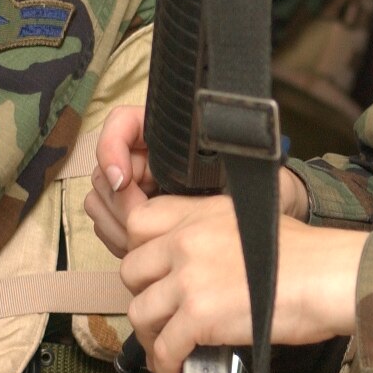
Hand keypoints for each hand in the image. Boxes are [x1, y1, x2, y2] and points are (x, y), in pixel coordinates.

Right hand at [85, 104, 311, 256]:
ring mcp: (142, 186)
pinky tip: (145, 247)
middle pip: (104, 169)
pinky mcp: (142, 216)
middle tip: (137, 221)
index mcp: (168, 133)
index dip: (112, 151)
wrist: (271, 220)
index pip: (120, 125)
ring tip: (146, 237)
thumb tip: (164, 163)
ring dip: (117, 221)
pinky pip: (110, 225)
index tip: (125, 180)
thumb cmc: (262, 185)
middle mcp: (149, 155)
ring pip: (101, 199)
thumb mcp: (236, 167)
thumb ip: (197, 158)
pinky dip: (120, 238)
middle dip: (117, 198)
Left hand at [119, 194, 365, 372]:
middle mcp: (186, 240)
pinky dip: (166, 370)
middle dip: (143, 297)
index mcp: (199, 214)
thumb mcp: (249, 222)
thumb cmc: (305, 256)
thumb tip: (194, 263)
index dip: (139, 252)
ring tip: (167, 352)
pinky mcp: (197, 315)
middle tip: (160, 316)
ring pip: (140, 312)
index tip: (150, 275)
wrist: (327, 277)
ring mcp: (188, 278)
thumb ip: (212, 233)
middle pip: (131, 271)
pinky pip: (164, 349)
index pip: (139, 222)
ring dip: (150, 338)